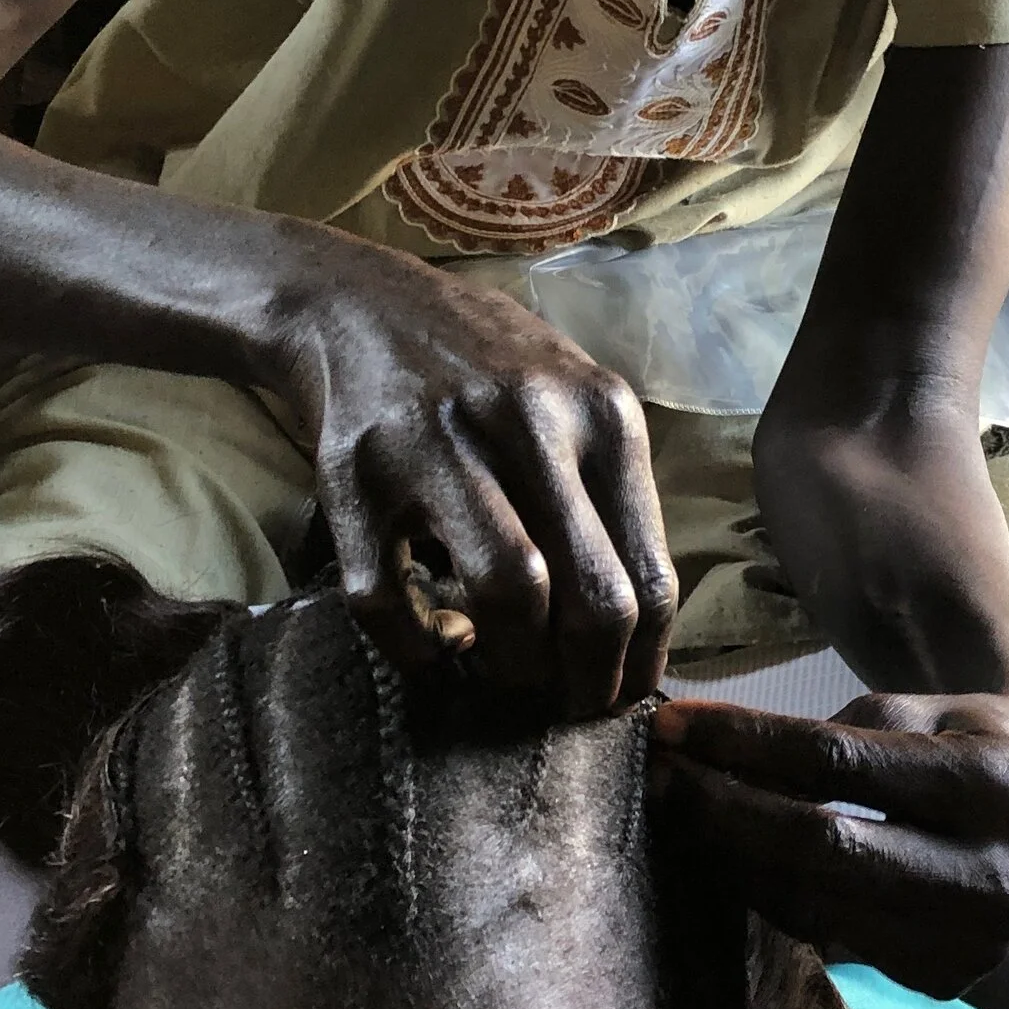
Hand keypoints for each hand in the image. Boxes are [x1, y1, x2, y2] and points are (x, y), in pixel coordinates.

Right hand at [274, 240, 677, 716]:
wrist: (360, 304)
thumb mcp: (573, 404)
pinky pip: (390, 601)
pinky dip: (414, 649)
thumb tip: (642, 633)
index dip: (642, 661)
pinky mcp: (357, 474)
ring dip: (512, 667)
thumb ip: (612, 499)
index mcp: (602, 415)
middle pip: (592, 600)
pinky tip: (432, 650)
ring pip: (509, 596)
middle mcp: (530, 423)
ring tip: (505, 677)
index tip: (621, 694)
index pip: (652, 578)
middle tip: (566, 704)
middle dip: (585, 681)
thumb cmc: (488, 373)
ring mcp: (439, 446)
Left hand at [648, 683, 1008, 990]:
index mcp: (996, 787)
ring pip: (814, 903)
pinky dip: (772, 894)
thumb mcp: (930, 709)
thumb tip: (718, 749)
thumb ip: (843, 730)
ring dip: (731, 857)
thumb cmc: (979, 742)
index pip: (840, 764)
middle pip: (819, 848)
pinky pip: (829, 937)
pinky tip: (732, 857)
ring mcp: (971, 944)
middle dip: (722, 808)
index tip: (673, 723)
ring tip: (679, 811)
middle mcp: (991, 877)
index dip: (745, 743)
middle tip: (658, 775)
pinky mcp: (944, 980)